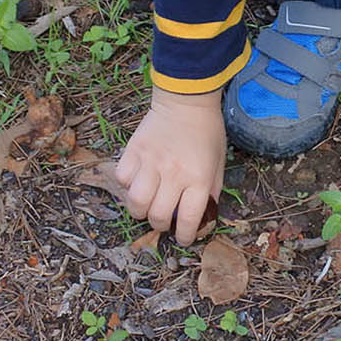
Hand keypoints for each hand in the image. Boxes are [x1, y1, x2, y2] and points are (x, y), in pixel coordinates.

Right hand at [115, 87, 225, 244]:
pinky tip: (137, 181)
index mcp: (198, 179)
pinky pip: (122, 179)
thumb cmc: (207, 132)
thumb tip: (202, 216)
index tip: (183, 239)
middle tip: (163, 220)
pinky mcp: (133, 151)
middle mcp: (173, 174)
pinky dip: (127, 185)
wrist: (187, 100)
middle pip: (158, 216)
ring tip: (146, 205)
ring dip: (140, 210)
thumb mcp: (218, 163)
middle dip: (160, 226)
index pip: (188, 219)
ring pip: (135, 202)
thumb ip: (211, 191)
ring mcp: (151, 162)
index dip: (185, 236)